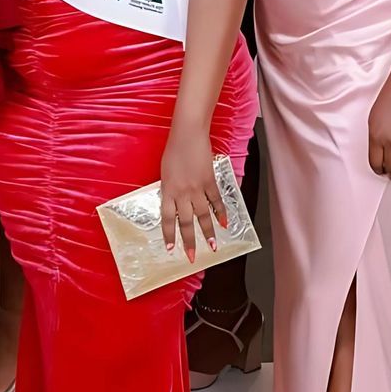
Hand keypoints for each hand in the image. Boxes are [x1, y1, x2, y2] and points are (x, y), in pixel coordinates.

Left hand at [159, 128, 225, 260]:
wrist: (188, 135)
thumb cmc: (173, 151)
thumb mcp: (165, 173)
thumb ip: (170, 191)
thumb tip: (176, 206)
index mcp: (167, 190)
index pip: (167, 219)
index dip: (169, 235)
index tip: (171, 249)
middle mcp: (182, 193)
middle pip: (186, 222)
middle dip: (189, 241)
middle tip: (192, 257)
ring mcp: (197, 188)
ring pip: (203, 216)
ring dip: (208, 232)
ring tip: (213, 246)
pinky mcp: (210, 181)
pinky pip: (216, 201)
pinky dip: (221, 213)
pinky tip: (224, 224)